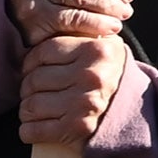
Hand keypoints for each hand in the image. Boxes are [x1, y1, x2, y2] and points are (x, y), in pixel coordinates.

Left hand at [19, 29, 130, 144]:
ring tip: (37, 107)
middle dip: (28, 87)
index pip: (44, 52)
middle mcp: (92, 76)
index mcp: (96, 50)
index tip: (32, 68)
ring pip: (30, 105)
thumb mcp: (98, 46)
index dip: (30, 62)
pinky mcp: (76, 128)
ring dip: (27, 109)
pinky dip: (28, 130)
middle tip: (36, 90)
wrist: (130, 107)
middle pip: (34, 80)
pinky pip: (33, 130)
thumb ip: (74, 36)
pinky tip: (36, 125)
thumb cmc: (104, 74)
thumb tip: (39, 27)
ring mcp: (85, 104)